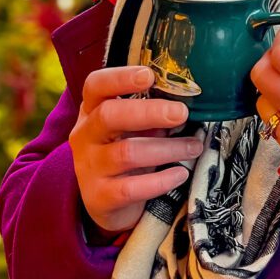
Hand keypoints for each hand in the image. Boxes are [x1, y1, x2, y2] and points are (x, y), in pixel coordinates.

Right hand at [70, 66, 203, 234]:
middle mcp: (85, 136)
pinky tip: (180, 174)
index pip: (96, 86)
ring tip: (194, 146)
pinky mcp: (100, 197)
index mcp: (91, 111)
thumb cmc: (124, 151)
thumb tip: (185, 101)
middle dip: (149, 112)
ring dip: (167, 148)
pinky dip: (160, 180)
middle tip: (181, 113)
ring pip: (127, 152)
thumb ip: (149, 112)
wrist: (105, 203)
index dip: (120, 78)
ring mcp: (89, 167)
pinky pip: (131, 188)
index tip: (149, 76)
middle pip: (109, 115)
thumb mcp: (130, 128)